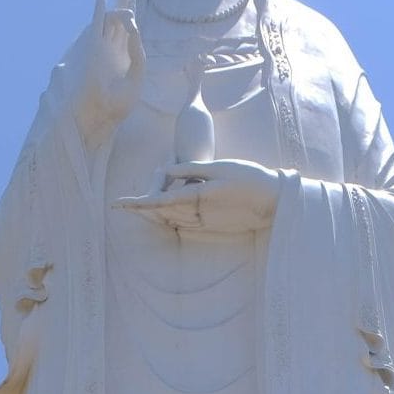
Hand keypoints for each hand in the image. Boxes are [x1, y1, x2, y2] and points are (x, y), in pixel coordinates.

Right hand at [70, 0, 143, 148]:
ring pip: (112, 16)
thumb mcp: (136, 77)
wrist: (102, 114)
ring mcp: (103, 46)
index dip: (133, 15)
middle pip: (120, 17)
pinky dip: (100, 4)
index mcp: (124, 57)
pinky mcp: (94, 46)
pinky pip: (98, 21)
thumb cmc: (118, 103)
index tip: (136, 2)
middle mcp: (113, 48)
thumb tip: (135, 28)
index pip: (131, 31)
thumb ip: (139, 54)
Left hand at [114, 159, 279, 235]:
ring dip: (155, 211)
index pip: (161, 200)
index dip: (138, 203)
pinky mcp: (211, 226)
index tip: (119, 204)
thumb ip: (191, 169)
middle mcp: (200, 213)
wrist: (274, 201)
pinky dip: (170, 216)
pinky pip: (184, 223)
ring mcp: (205, 222)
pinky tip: (162, 213)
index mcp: (199, 196)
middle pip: (162, 211)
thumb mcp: (220, 167)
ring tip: (140, 204)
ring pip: (171, 218)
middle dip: (144, 205)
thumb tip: (166, 170)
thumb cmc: (250, 177)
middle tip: (125, 203)